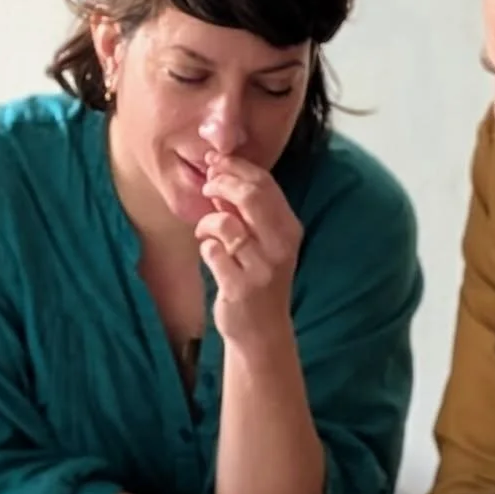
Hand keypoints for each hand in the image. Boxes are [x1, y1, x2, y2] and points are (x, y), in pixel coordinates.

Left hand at [196, 154, 300, 348]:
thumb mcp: (261, 241)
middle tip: (207, 186)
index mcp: (289, 229)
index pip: (265, 184)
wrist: (262, 330)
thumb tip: (219, 172)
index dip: (236, 167)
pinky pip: (212, 252)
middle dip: (222, 183)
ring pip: (226, 224)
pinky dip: (205, 248)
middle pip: (250, 196)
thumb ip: (243, 210)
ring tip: (205, 232)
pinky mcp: (240, 286)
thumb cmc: (258, 279)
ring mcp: (262, 268)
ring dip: (208, 222)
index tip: (215, 162)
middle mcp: (281, 246)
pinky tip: (210, 256)